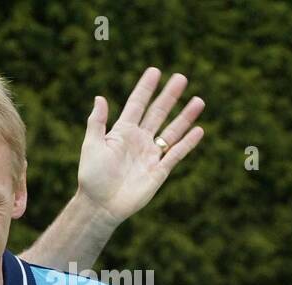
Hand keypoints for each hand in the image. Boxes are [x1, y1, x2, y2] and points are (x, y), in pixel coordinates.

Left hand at [77, 67, 204, 224]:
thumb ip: (97, 122)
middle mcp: (138, 141)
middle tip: (181, 77)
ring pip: (171, 131)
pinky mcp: (159, 171)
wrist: (100, 205)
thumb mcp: (92, 146)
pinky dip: (187, 143)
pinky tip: (199, 130)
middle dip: (169, 96)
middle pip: (157, 113)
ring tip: (198, 100)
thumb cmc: (92, 177)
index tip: (155, 71)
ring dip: (185, 116)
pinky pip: (176, 154)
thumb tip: (100, 97)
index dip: (145, 89)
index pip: (136, 105)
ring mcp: (150, 155)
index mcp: (121, 133)